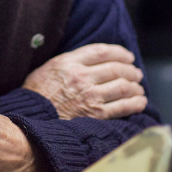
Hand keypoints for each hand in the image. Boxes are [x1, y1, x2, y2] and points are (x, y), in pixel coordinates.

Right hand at [22, 43, 146, 119]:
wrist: (30, 120)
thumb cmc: (36, 95)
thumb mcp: (47, 69)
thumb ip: (68, 62)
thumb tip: (89, 59)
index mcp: (68, 63)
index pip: (101, 51)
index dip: (119, 52)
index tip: (128, 57)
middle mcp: (81, 77)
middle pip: (115, 69)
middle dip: (130, 70)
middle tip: (136, 73)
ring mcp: (90, 96)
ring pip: (123, 86)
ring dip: (135, 86)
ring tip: (138, 88)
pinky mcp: (95, 115)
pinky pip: (122, 107)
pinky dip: (135, 103)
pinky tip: (140, 102)